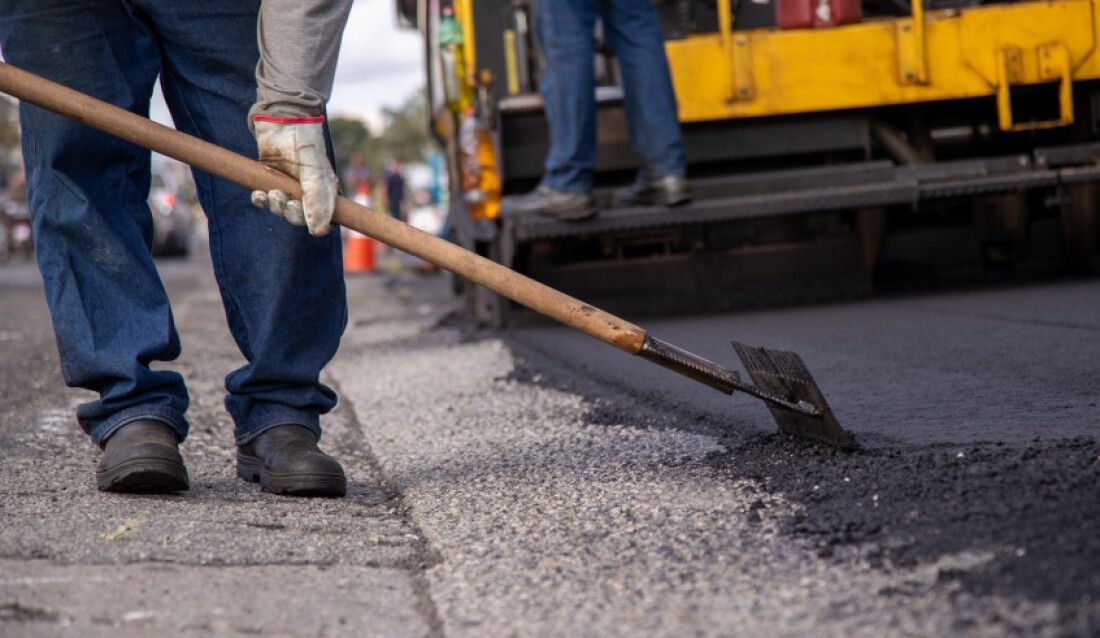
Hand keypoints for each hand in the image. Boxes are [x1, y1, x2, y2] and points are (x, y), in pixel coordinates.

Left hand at [250, 115, 337, 235]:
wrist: (281, 121)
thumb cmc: (304, 145)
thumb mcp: (315, 174)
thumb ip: (317, 202)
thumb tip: (316, 231)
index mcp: (325, 192)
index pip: (327, 220)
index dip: (319, 225)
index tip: (310, 222)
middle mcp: (308, 192)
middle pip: (301, 218)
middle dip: (292, 214)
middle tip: (287, 202)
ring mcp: (288, 187)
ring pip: (281, 211)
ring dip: (276, 207)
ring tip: (272, 193)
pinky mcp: (271, 181)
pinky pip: (265, 201)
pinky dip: (261, 201)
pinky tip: (258, 194)